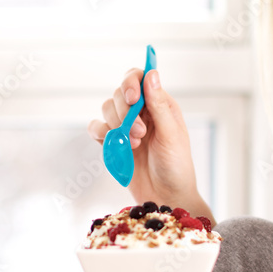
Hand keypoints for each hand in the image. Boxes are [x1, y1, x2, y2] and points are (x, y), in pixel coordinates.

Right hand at [89, 68, 208, 217]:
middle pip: (119, 93)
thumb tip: (151, 74)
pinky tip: (113, 145)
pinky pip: (96, 128)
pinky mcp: (113, 142)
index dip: (131, 82)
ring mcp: (126, 126)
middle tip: (140, 134)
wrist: (165, 196)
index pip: (139, 78)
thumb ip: (159, 105)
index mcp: (159, 104)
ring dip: (116, 125)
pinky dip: (100, 133)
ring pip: (107, 109)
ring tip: (134, 145)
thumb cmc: (176, 166)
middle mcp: (141, 112)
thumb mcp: (171, 134)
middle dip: (125, 112)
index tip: (133, 99)